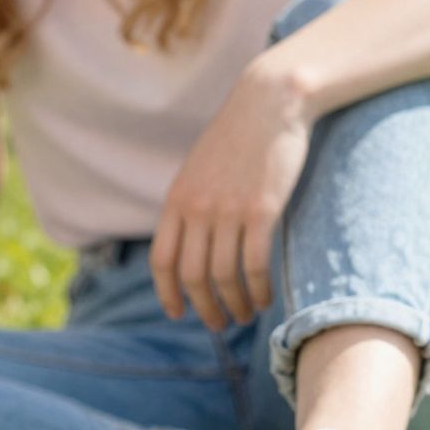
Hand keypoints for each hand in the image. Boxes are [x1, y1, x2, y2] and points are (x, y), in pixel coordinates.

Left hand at [150, 63, 312, 330]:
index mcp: (176, 201)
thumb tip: (190, 244)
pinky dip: (259, 289)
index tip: (178, 313)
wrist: (268, 105)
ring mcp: (228, 211)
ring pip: (224, 276)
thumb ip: (191, 205)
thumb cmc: (237, 139)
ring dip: (235, 304)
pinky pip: (255, 265)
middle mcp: (196, 209)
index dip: (168, 293)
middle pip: (192, 275)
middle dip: (204, 307)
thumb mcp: (199, 171)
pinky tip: (266, 298)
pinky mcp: (262, 210)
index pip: (161, 260)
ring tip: (245, 315)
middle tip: (219, 323)